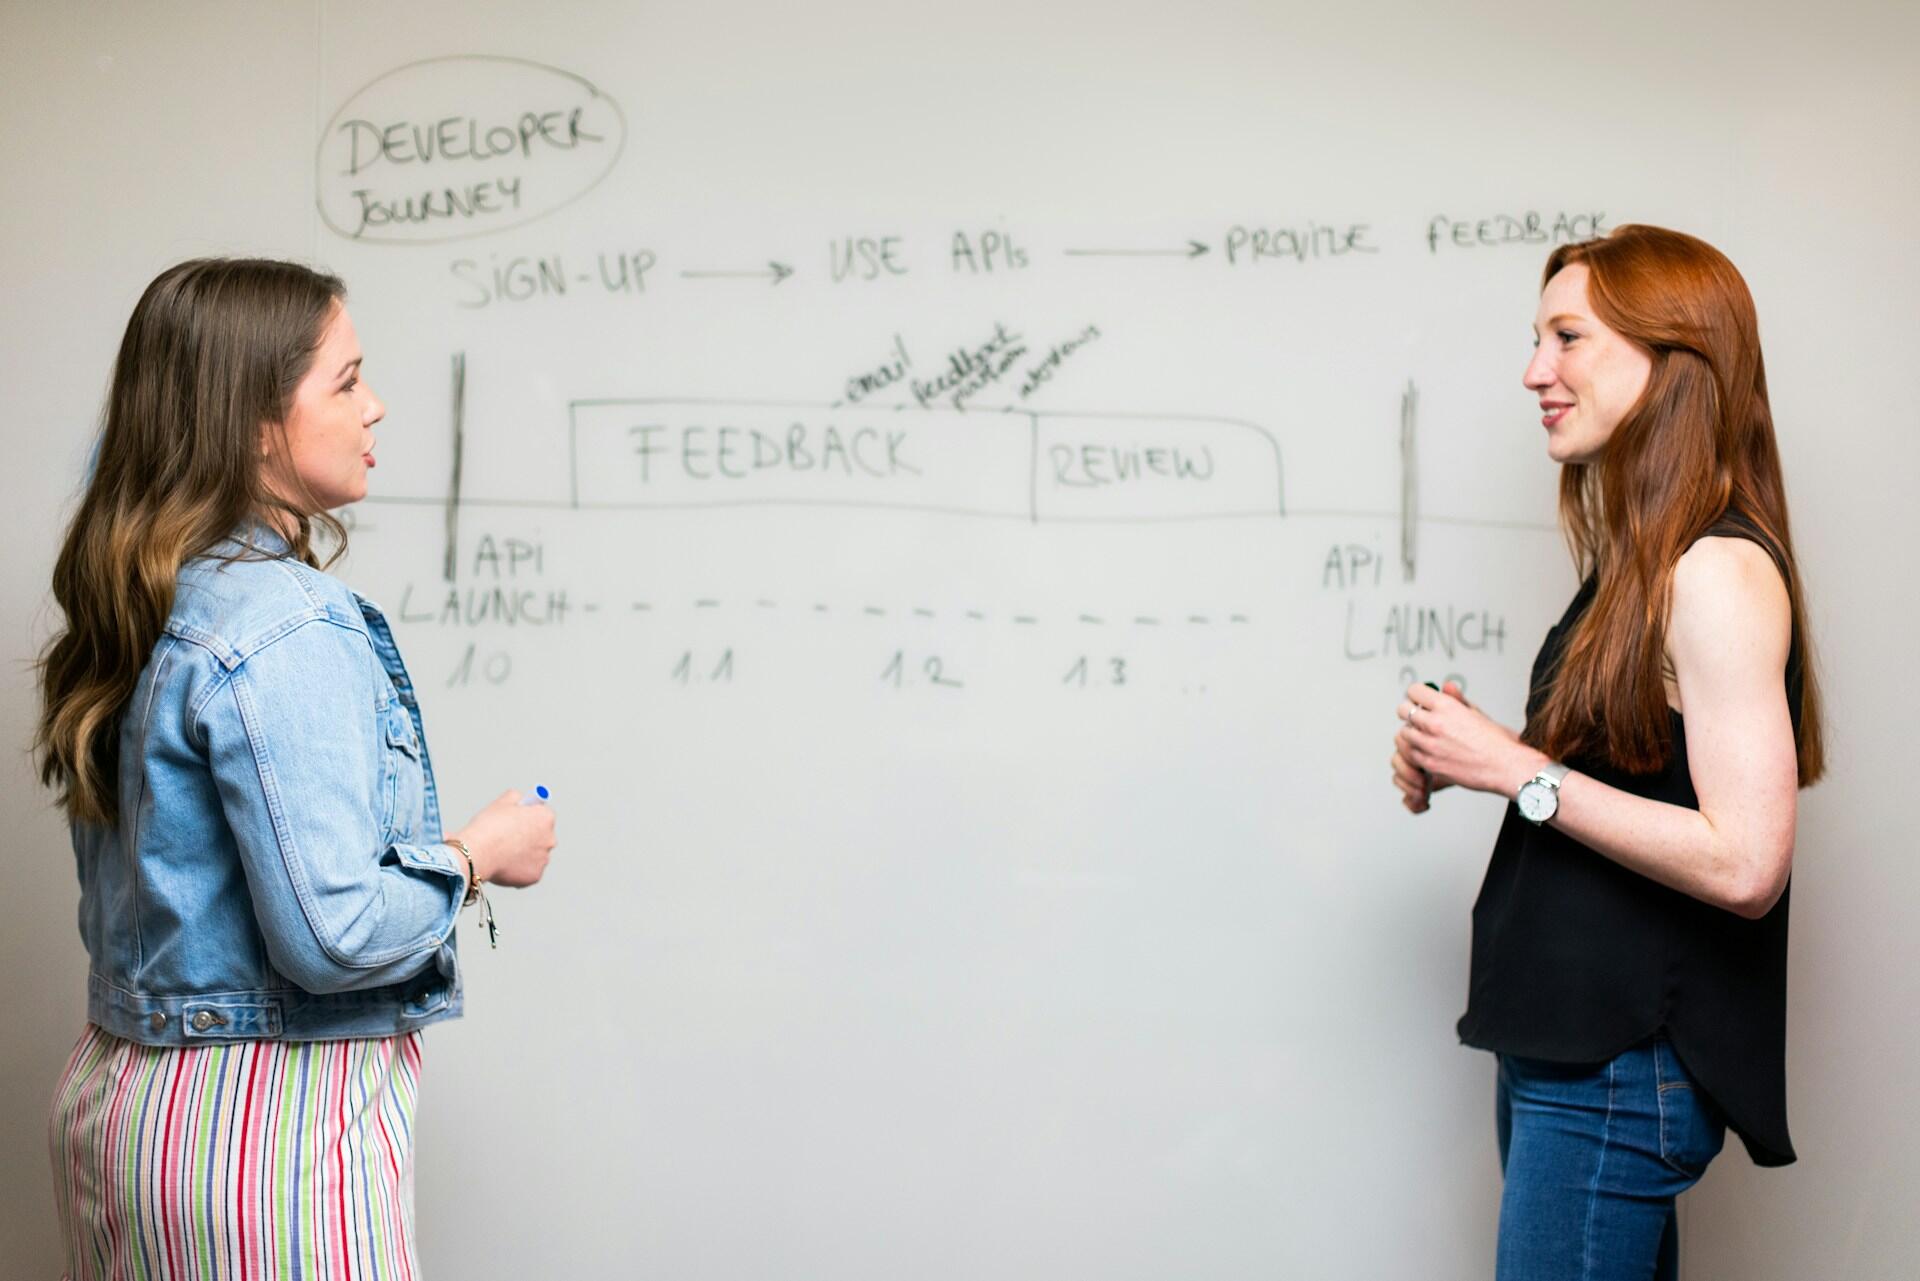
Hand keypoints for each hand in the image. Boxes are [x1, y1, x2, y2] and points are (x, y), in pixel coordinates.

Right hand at [448, 790, 555, 888]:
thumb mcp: (502, 802)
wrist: (477, 852)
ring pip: (535, 855)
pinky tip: (504, 865)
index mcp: (545, 818)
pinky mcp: (535, 876)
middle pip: (541, 836)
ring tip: (503, 853)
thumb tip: (521, 799)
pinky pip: (528, 871)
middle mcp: (550, 839)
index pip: (542, 814)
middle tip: (508, 839)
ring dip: (524, 854)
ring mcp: (543, 859)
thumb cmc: (488, 826)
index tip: (519, 821)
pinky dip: (519, 870)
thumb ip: (516, 797)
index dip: (529, 817)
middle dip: (528, 837)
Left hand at [1395, 681, 1544, 799]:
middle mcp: (1434, 723)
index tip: (1422, 700)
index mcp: (1446, 706)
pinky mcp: (1429, 763)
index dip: (1418, 695)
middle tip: (1420, 717)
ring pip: (1404, 733)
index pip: (1414, 691)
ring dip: (1413, 733)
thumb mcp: (1477, 713)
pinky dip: (1417, 752)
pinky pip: (1411, 754)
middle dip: (1411, 712)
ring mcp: (1429, 745)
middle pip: (1403, 710)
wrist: (1507, 768)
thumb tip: (1446, 686)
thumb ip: (1457, 699)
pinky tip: (1430, 752)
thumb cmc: (1498, 742)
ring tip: (1426, 737)